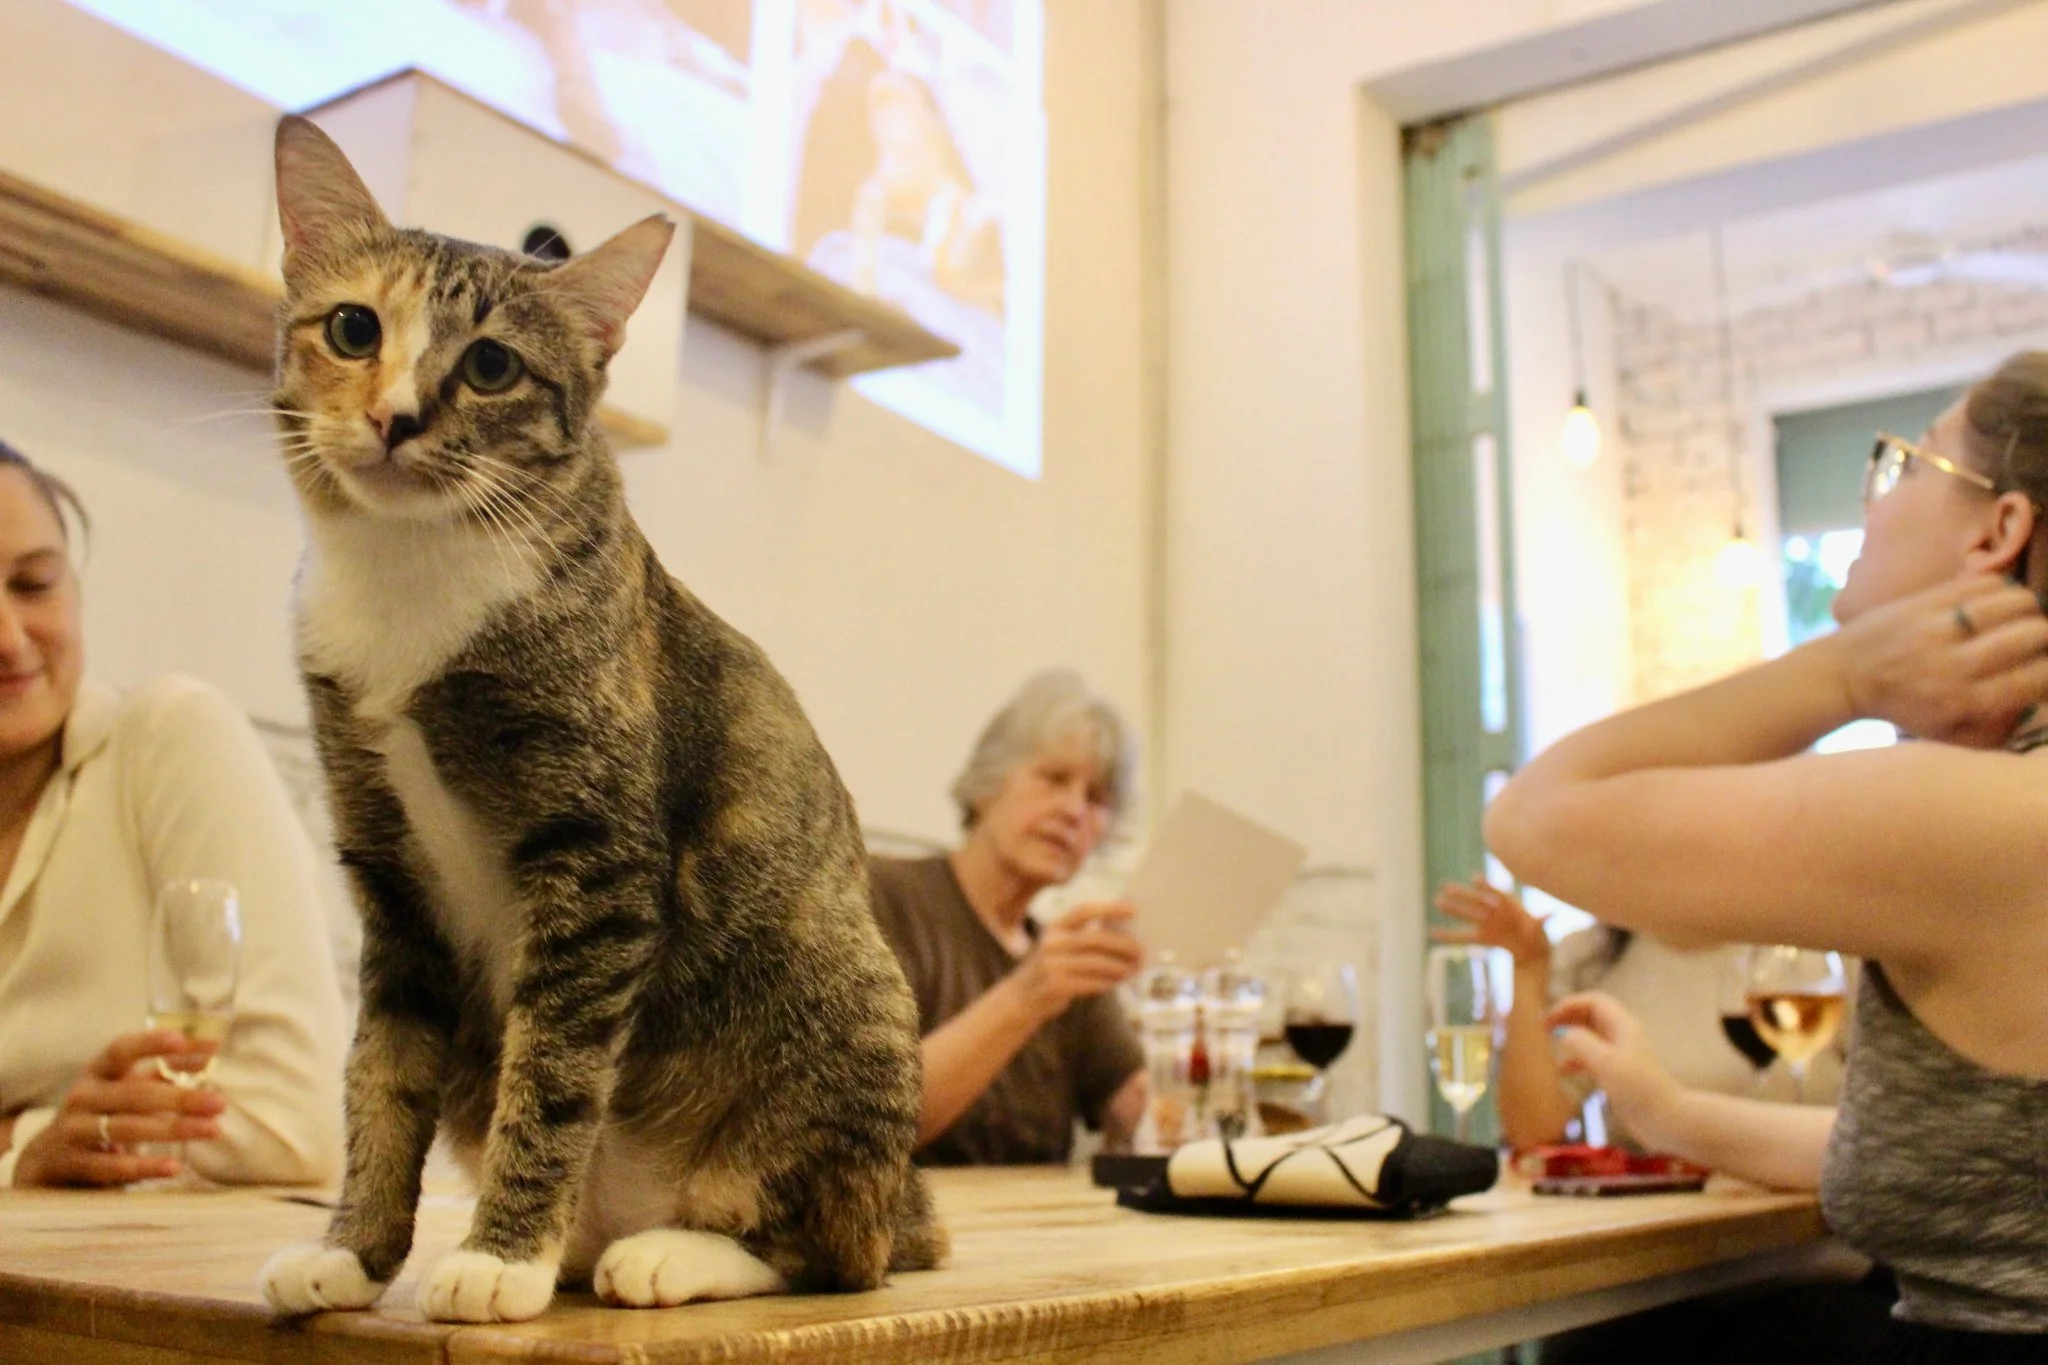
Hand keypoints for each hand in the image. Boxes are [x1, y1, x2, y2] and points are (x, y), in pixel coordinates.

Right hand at [11, 1029, 225, 1187]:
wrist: (48, 1157)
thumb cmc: (102, 1113)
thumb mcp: (125, 1088)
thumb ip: (165, 1071)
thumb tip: (211, 1052)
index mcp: (96, 1072)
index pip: (120, 1050)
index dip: (148, 1043)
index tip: (180, 1039)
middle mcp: (82, 1097)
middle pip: (134, 1095)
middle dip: (180, 1098)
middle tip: (220, 1103)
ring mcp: (74, 1131)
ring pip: (127, 1128)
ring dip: (174, 1128)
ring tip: (213, 1130)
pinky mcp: (74, 1164)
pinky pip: (112, 1166)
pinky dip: (145, 1166)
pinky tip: (174, 1167)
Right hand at [1009, 900, 1142, 1022]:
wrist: (1021, 998)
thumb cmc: (1051, 969)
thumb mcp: (1060, 947)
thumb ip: (1084, 937)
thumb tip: (1126, 930)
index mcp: (1055, 927)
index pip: (1084, 910)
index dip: (1109, 908)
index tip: (1134, 910)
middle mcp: (1051, 942)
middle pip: (1096, 939)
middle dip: (1124, 945)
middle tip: (1141, 952)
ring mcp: (1052, 965)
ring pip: (1097, 963)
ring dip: (1120, 967)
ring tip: (1133, 970)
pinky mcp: (1056, 986)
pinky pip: (1092, 982)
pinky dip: (1109, 982)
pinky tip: (1117, 982)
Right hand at [1433, 875, 1549, 970]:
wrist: (1533, 950)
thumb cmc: (1537, 935)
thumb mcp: (1539, 929)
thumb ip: (1539, 923)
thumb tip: (1550, 915)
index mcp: (1509, 905)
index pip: (1495, 892)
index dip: (1485, 885)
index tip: (1474, 878)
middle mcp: (1495, 911)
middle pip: (1476, 901)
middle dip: (1462, 895)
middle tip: (1446, 887)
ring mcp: (1486, 923)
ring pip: (1467, 915)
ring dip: (1453, 909)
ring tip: (1437, 902)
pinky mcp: (1482, 937)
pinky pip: (1463, 936)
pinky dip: (1448, 935)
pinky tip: (1432, 933)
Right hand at [1546, 992, 1681, 1150]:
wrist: (1665, 1119)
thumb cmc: (1637, 1088)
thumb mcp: (1605, 1062)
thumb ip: (1581, 1043)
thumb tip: (1563, 1035)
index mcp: (1622, 1026)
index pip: (1594, 1001)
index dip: (1570, 1004)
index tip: (1549, 1017)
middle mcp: (1622, 1036)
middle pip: (1591, 1016)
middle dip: (1568, 1018)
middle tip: (1545, 1028)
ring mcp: (1621, 1055)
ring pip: (1591, 1037)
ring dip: (1571, 1038)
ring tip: (1552, 1046)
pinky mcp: (1619, 1074)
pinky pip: (1593, 1058)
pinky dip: (1577, 1059)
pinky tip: (1564, 1071)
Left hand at [1834, 574, 2047, 746]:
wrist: (1845, 675)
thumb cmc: (1903, 708)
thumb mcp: (1948, 732)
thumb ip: (1996, 724)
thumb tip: (2039, 701)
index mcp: (1963, 701)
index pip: (2034, 679)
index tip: (2045, 667)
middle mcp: (1954, 664)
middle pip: (2031, 635)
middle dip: (2045, 636)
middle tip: (2038, 640)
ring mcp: (1938, 628)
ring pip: (2013, 602)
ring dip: (2030, 608)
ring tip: (2024, 617)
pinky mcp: (1924, 601)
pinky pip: (1984, 583)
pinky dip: (2003, 587)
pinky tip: (2000, 600)